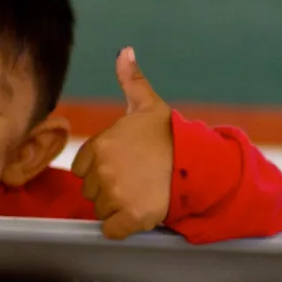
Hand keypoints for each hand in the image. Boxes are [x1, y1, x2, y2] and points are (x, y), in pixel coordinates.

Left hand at [71, 47, 172, 239]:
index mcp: (98, 146)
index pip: (82, 169)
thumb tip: (124, 51)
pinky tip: (138, 214)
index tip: (124, 166)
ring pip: (101, 210)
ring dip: (117, 208)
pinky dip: (121, 228)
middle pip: (91, 191)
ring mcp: (115, 194)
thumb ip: (130, 80)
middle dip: (109, 189)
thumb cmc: (170, 135)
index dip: (101, 170)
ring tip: (141, 193)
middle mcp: (102, 170)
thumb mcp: (147, 105)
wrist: (200, 163)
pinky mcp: (129, 217)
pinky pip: (111, 230)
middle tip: (135, 180)